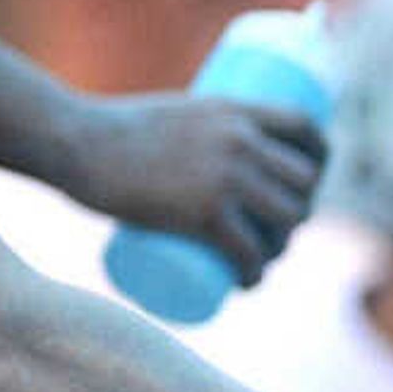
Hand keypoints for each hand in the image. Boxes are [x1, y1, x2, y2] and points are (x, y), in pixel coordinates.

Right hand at [70, 93, 324, 284]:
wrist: (73, 141)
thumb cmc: (109, 126)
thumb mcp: (168, 115)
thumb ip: (191, 130)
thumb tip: (199, 152)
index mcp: (236, 110)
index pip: (304, 126)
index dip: (319, 153)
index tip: (311, 173)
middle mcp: (241, 142)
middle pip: (301, 180)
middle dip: (299, 209)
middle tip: (276, 226)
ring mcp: (225, 179)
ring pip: (283, 220)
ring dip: (281, 245)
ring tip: (263, 256)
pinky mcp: (202, 214)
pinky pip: (248, 252)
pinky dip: (254, 273)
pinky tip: (250, 281)